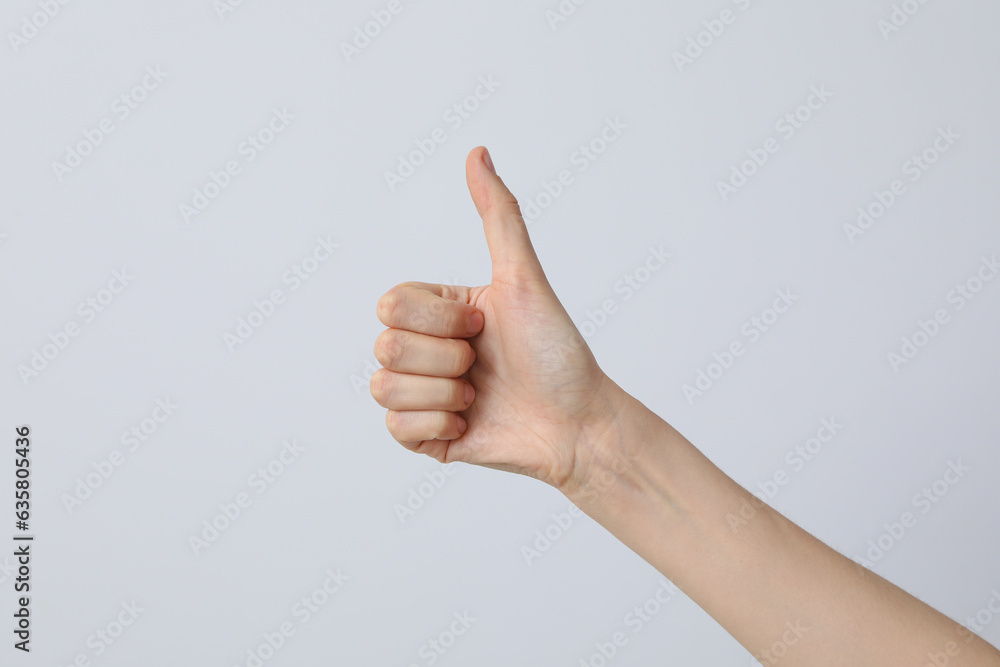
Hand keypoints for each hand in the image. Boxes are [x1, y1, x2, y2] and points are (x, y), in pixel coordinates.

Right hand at [371, 147, 623, 489]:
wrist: (578, 423)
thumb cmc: (557, 352)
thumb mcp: (524, 279)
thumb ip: (498, 216)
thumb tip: (477, 152)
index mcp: (438, 312)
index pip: (393, 304)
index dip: (442, 320)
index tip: (484, 326)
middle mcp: (424, 349)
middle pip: (386, 346)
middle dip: (448, 358)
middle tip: (485, 365)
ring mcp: (421, 394)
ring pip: (384, 387)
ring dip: (444, 393)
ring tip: (479, 395)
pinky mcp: (424, 437)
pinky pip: (396, 427)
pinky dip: (439, 423)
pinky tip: (470, 421)